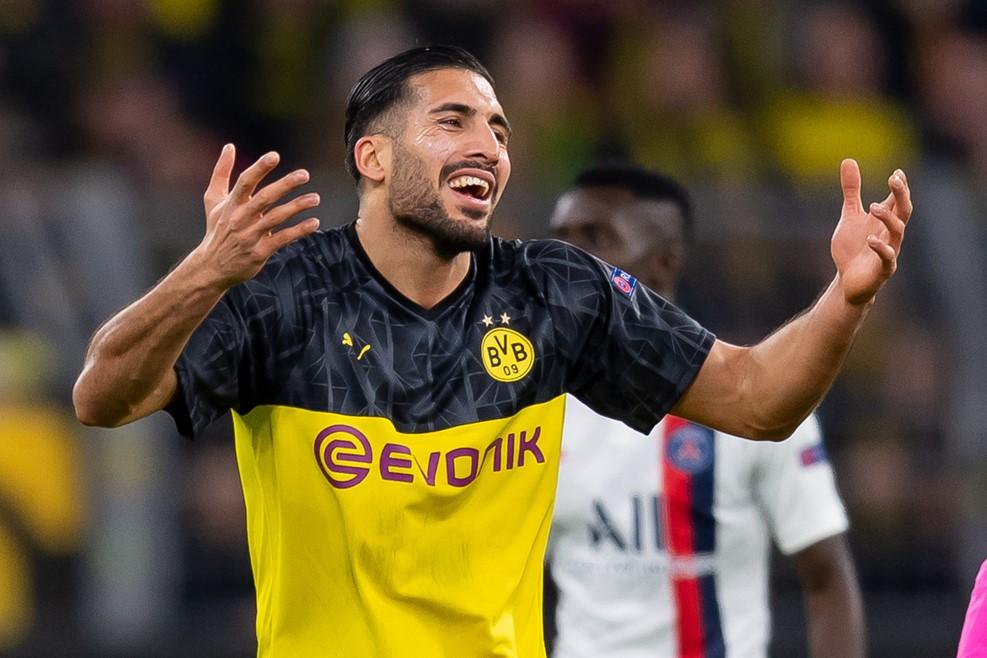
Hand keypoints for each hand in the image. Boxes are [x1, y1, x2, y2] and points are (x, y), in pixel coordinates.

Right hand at [194, 144, 320, 288]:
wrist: (212, 266)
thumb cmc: (217, 229)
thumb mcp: (213, 200)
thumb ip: (221, 172)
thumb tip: (229, 146)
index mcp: (231, 204)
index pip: (245, 182)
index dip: (259, 168)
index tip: (275, 155)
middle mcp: (240, 218)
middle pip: (264, 198)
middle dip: (285, 185)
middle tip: (304, 175)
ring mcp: (250, 236)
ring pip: (276, 218)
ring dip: (297, 207)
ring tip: (315, 198)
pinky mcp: (259, 252)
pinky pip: (282, 239)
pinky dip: (299, 231)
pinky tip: (314, 222)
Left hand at [831, 159, 911, 304]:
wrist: (847, 282)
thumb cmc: (852, 249)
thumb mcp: (849, 216)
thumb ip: (851, 191)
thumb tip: (848, 160)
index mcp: (884, 221)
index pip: (897, 200)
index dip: (899, 187)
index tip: (897, 172)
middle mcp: (890, 234)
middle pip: (903, 211)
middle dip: (901, 195)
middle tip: (894, 179)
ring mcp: (889, 251)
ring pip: (898, 232)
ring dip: (889, 218)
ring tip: (873, 207)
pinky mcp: (882, 269)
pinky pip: (888, 258)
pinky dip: (881, 248)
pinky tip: (871, 239)